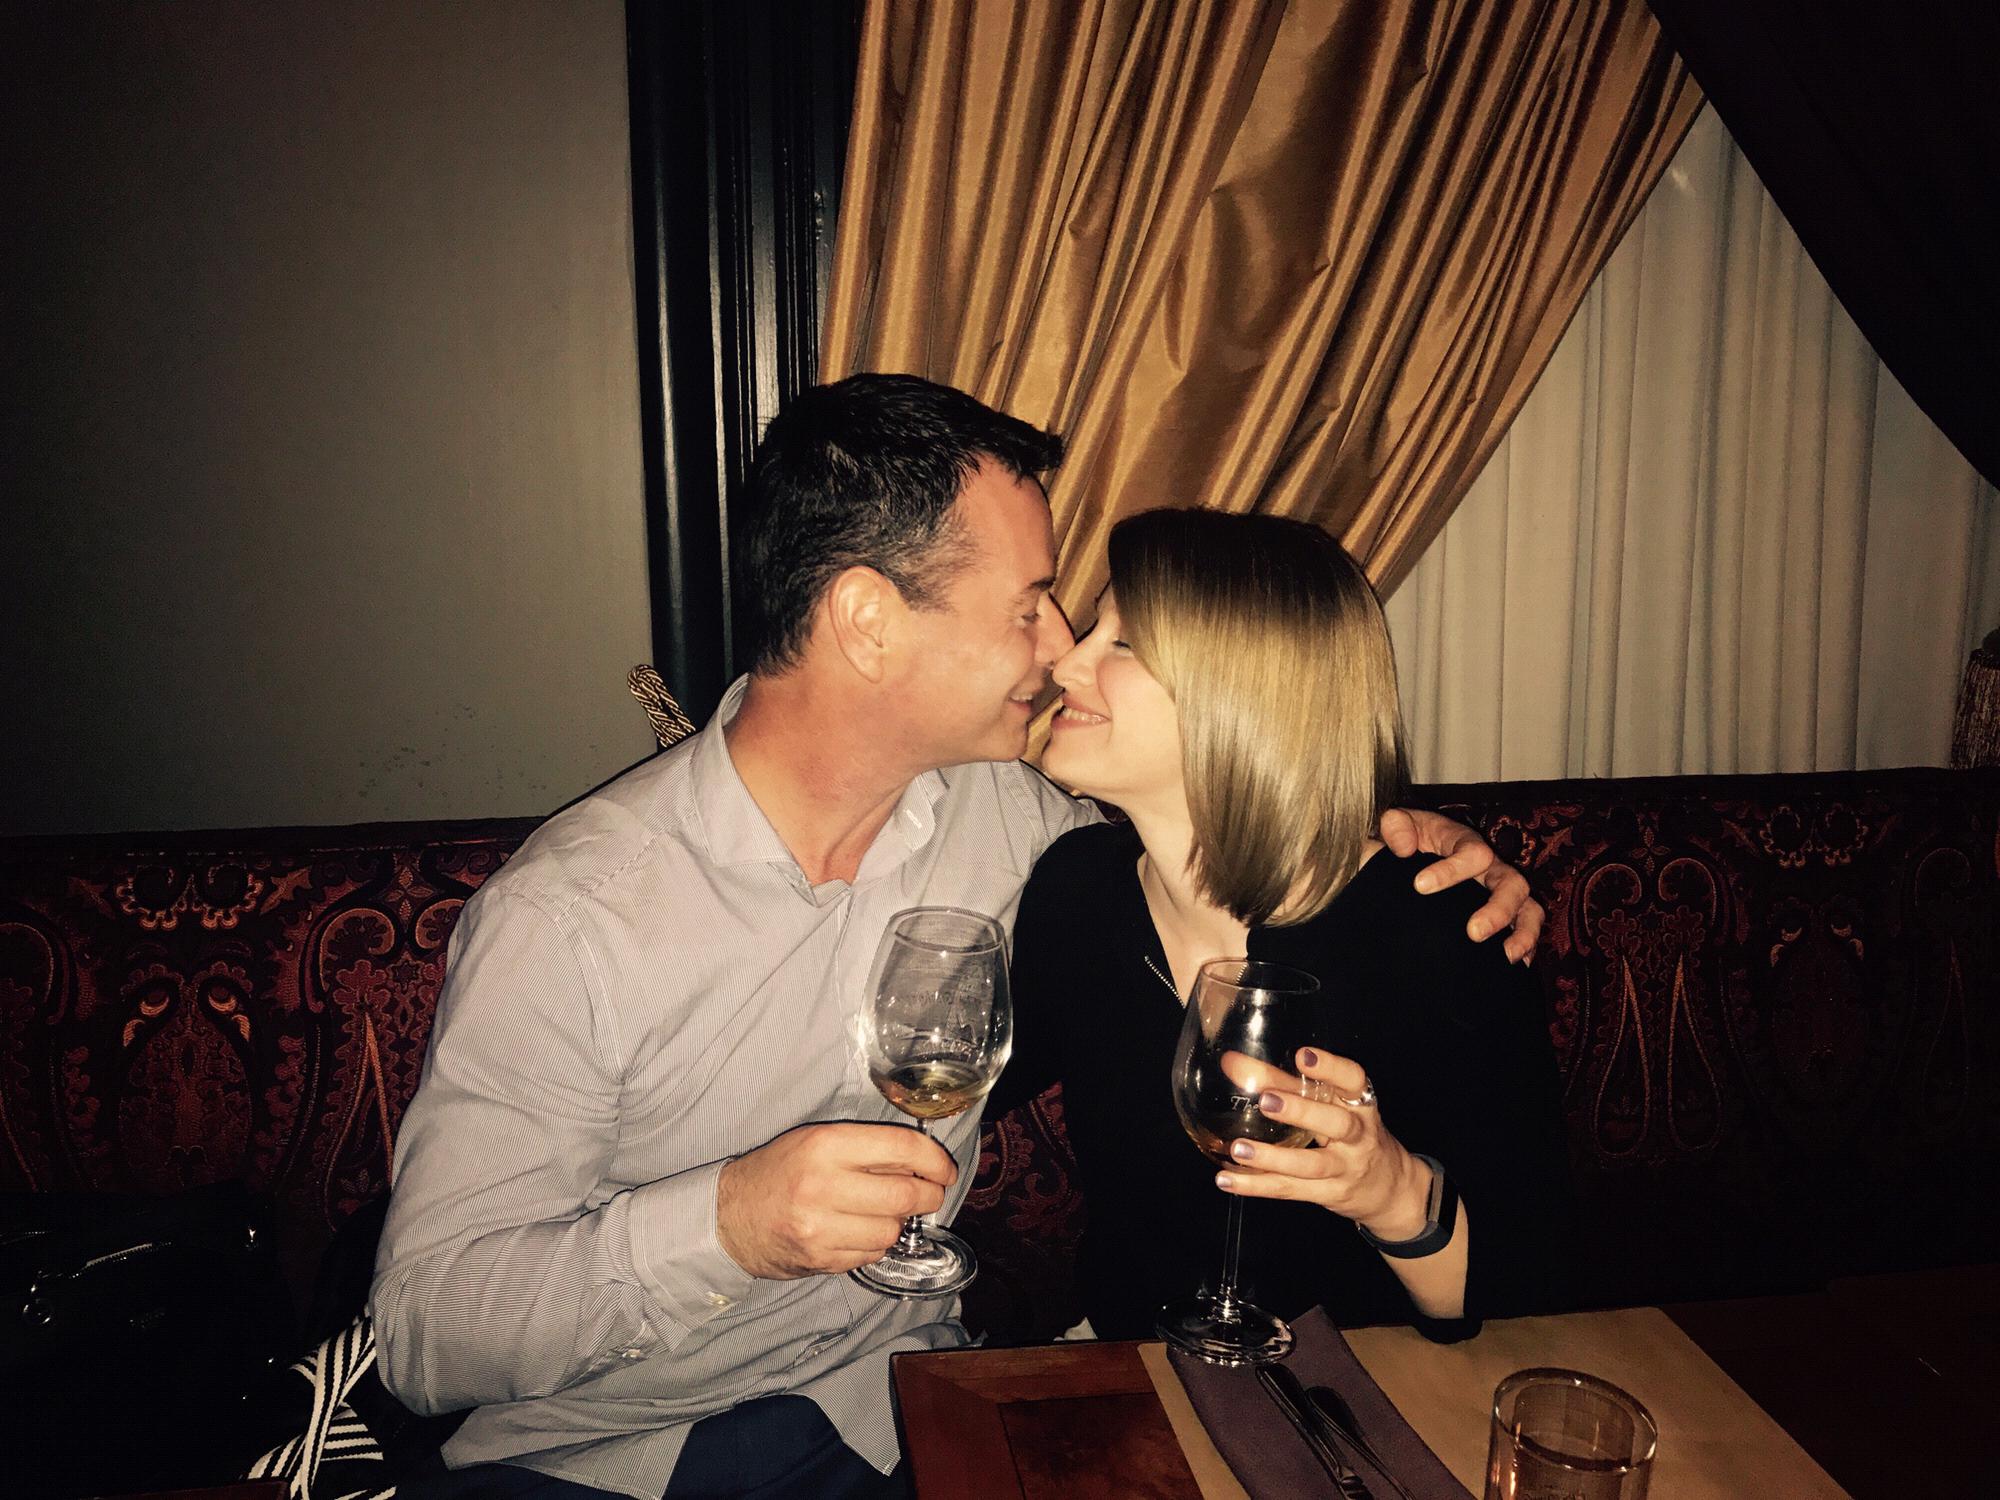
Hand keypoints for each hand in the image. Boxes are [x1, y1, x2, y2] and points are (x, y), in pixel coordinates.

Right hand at [715, 1122, 957, 1278]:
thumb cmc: (777, 1172)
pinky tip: (863, 1232)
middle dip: (929, 1195)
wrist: (728, 1217)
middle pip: (905, 1193)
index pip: (901, 1147)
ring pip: (892, 1229)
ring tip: (886, 1212)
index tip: (945, 1169)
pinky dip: (877, 1244)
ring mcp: (820, 1227)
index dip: (934, 1159)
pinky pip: (872, 1254)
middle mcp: (823, 1185)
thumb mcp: (816, 1141)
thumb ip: (867, 1148)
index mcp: (825, 1145)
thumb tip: (922, 1161)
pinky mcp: (819, 1259)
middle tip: (930, 1193)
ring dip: (899, 1222)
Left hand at [1212, 1049, 1431, 1240]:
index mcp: (1359, 1104)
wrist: (1390, 1188)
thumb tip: (1235, 1064)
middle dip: (1301, 1111)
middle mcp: (1358, 1135)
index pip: (1353, 1081)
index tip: (1303, 1056)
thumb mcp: (1334, 1106)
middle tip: (1266, 1101)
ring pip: (1311, 1164)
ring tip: (1238, 1148)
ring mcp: (1345, 1168)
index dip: (1331, 1067)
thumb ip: (1288, 1083)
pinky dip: (1257, 1186)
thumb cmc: (1352, 1134)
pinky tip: (1228, 1180)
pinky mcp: (1329, 1194)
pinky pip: (1291, 1190)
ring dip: (1272, 1158)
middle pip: (1336, 1123)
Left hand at [1379, 807, 1542, 963]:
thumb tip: (1403, 846)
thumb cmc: (1408, 846)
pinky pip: (1527, 931)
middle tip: (1474, 933)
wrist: (1410, 866)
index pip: (1471, 852)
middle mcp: (1491, 868)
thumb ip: (1396, 827)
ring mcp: (1503, 893)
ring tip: (1505, 956)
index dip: (1450, 870)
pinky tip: (1515, 967)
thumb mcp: (1399, 827)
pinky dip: (1526, 949)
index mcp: (1465, 843)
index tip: (1419, 886)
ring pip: (1529, 909)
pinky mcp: (1507, 916)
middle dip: (1497, 909)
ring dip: (1522, 933)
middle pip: (1511, 883)